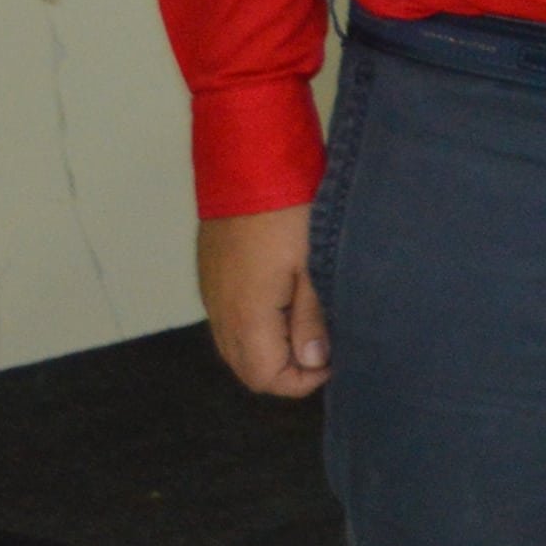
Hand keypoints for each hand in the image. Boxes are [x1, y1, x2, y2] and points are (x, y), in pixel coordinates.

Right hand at [196, 208, 329, 396]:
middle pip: (247, 369)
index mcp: (246, 315)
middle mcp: (221, 312)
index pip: (265, 378)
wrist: (249, 164)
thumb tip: (313, 361)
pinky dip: (255, 327)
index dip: (302, 381)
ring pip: (235, 346)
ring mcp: (212, 293)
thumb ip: (313, 318)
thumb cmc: (290, 211)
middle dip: (286, 370)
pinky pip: (229, 319)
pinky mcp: (212, 276)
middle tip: (324, 347)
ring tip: (310, 324)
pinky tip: (286, 303)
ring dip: (270, 348)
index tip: (333, 360)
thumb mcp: (315, 265)